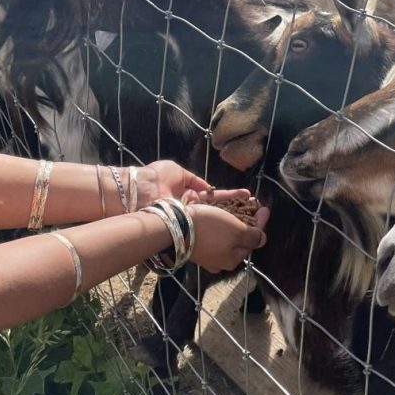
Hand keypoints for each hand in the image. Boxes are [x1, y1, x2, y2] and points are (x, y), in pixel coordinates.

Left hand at [121, 160, 250, 210]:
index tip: (247, 195)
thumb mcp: (177, 171)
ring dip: (233, 217)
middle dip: (237, 207)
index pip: (214, 194)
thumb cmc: (155, 177)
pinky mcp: (186, 223)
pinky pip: (207, 223)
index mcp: (189, 192)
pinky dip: (221, 223)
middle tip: (256, 209)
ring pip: (216, 217)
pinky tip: (236, 224)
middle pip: (219, 208)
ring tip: (252, 217)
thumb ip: (194, 180)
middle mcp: (191, 207)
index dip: (230, 195)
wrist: (139, 191)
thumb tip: (207, 187)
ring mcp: (190, 216)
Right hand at [185, 202, 269, 272]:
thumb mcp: (237, 231)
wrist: (174, 226)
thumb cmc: (210, 229)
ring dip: (233, 218)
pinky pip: (212, 231)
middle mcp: (219, 261)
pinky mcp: (194, 243)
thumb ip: (253, 236)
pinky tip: (220, 209)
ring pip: (224, 233)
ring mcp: (205, 254)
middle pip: (237, 238)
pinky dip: (218, 220)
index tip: (264, 208)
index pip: (252, 242)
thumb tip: (263, 239)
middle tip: (252, 204)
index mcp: (232, 261)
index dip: (259, 224)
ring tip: (239, 202)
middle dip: (246, 220)